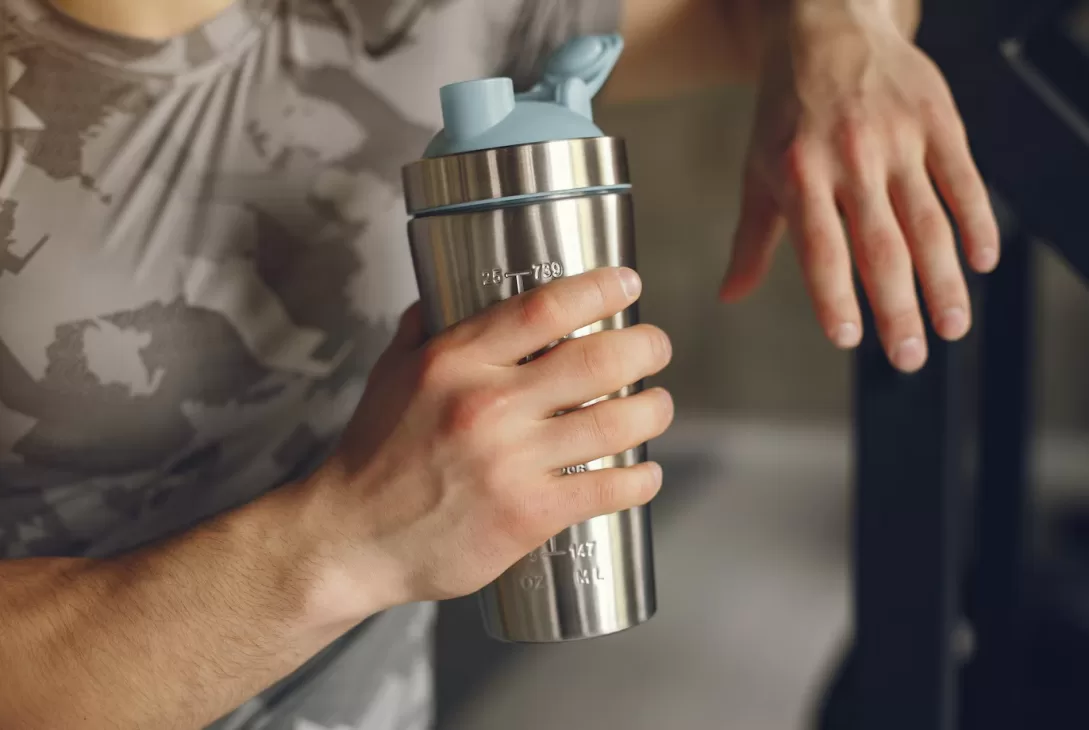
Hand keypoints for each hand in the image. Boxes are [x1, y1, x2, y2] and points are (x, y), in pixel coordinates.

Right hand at [306, 268, 672, 610]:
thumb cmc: (372, 455)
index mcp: (455, 362)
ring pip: (615, 422)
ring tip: (658, 405)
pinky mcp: (528, 515)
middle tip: (656, 346)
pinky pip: (607, 489)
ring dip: (654, 410)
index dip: (599, 289)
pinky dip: (641, 479)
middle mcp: (488, 406)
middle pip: (597, 360)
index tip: (627, 284)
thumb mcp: (390, 373)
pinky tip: (646, 472)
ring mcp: (511, 463)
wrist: (350, 538)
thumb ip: (425, 329)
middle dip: (645, 346)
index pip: (545, 308)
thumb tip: (451, 293)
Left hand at [720, 6, 999, 371]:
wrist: (826, 27)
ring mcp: (898, 138)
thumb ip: (752, 239)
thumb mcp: (758, 170)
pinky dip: (978, 221)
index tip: (849, 339)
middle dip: (898, 308)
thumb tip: (730, 295)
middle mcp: (849, 158)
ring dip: (944, 280)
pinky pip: (962, 178)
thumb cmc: (787, 111)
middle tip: (910, 358)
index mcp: (799, 174)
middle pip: (880, 246)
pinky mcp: (937, 119)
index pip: (819, 248)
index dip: (834, 296)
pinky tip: (983, 261)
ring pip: (927, 220)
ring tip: (952, 326)